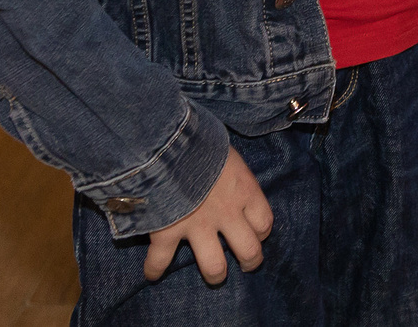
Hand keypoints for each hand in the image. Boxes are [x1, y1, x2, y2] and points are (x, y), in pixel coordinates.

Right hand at [143, 146, 271, 284]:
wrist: (170, 144)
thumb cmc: (201, 142)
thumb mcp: (225, 153)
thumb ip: (228, 170)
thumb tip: (220, 165)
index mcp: (244, 191)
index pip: (264, 222)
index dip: (262, 231)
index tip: (257, 233)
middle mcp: (227, 214)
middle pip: (248, 249)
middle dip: (250, 260)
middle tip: (246, 263)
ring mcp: (198, 226)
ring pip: (214, 266)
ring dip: (215, 274)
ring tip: (215, 276)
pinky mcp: (168, 232)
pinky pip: (161, 260)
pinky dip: (154, 269)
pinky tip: (152, 275)